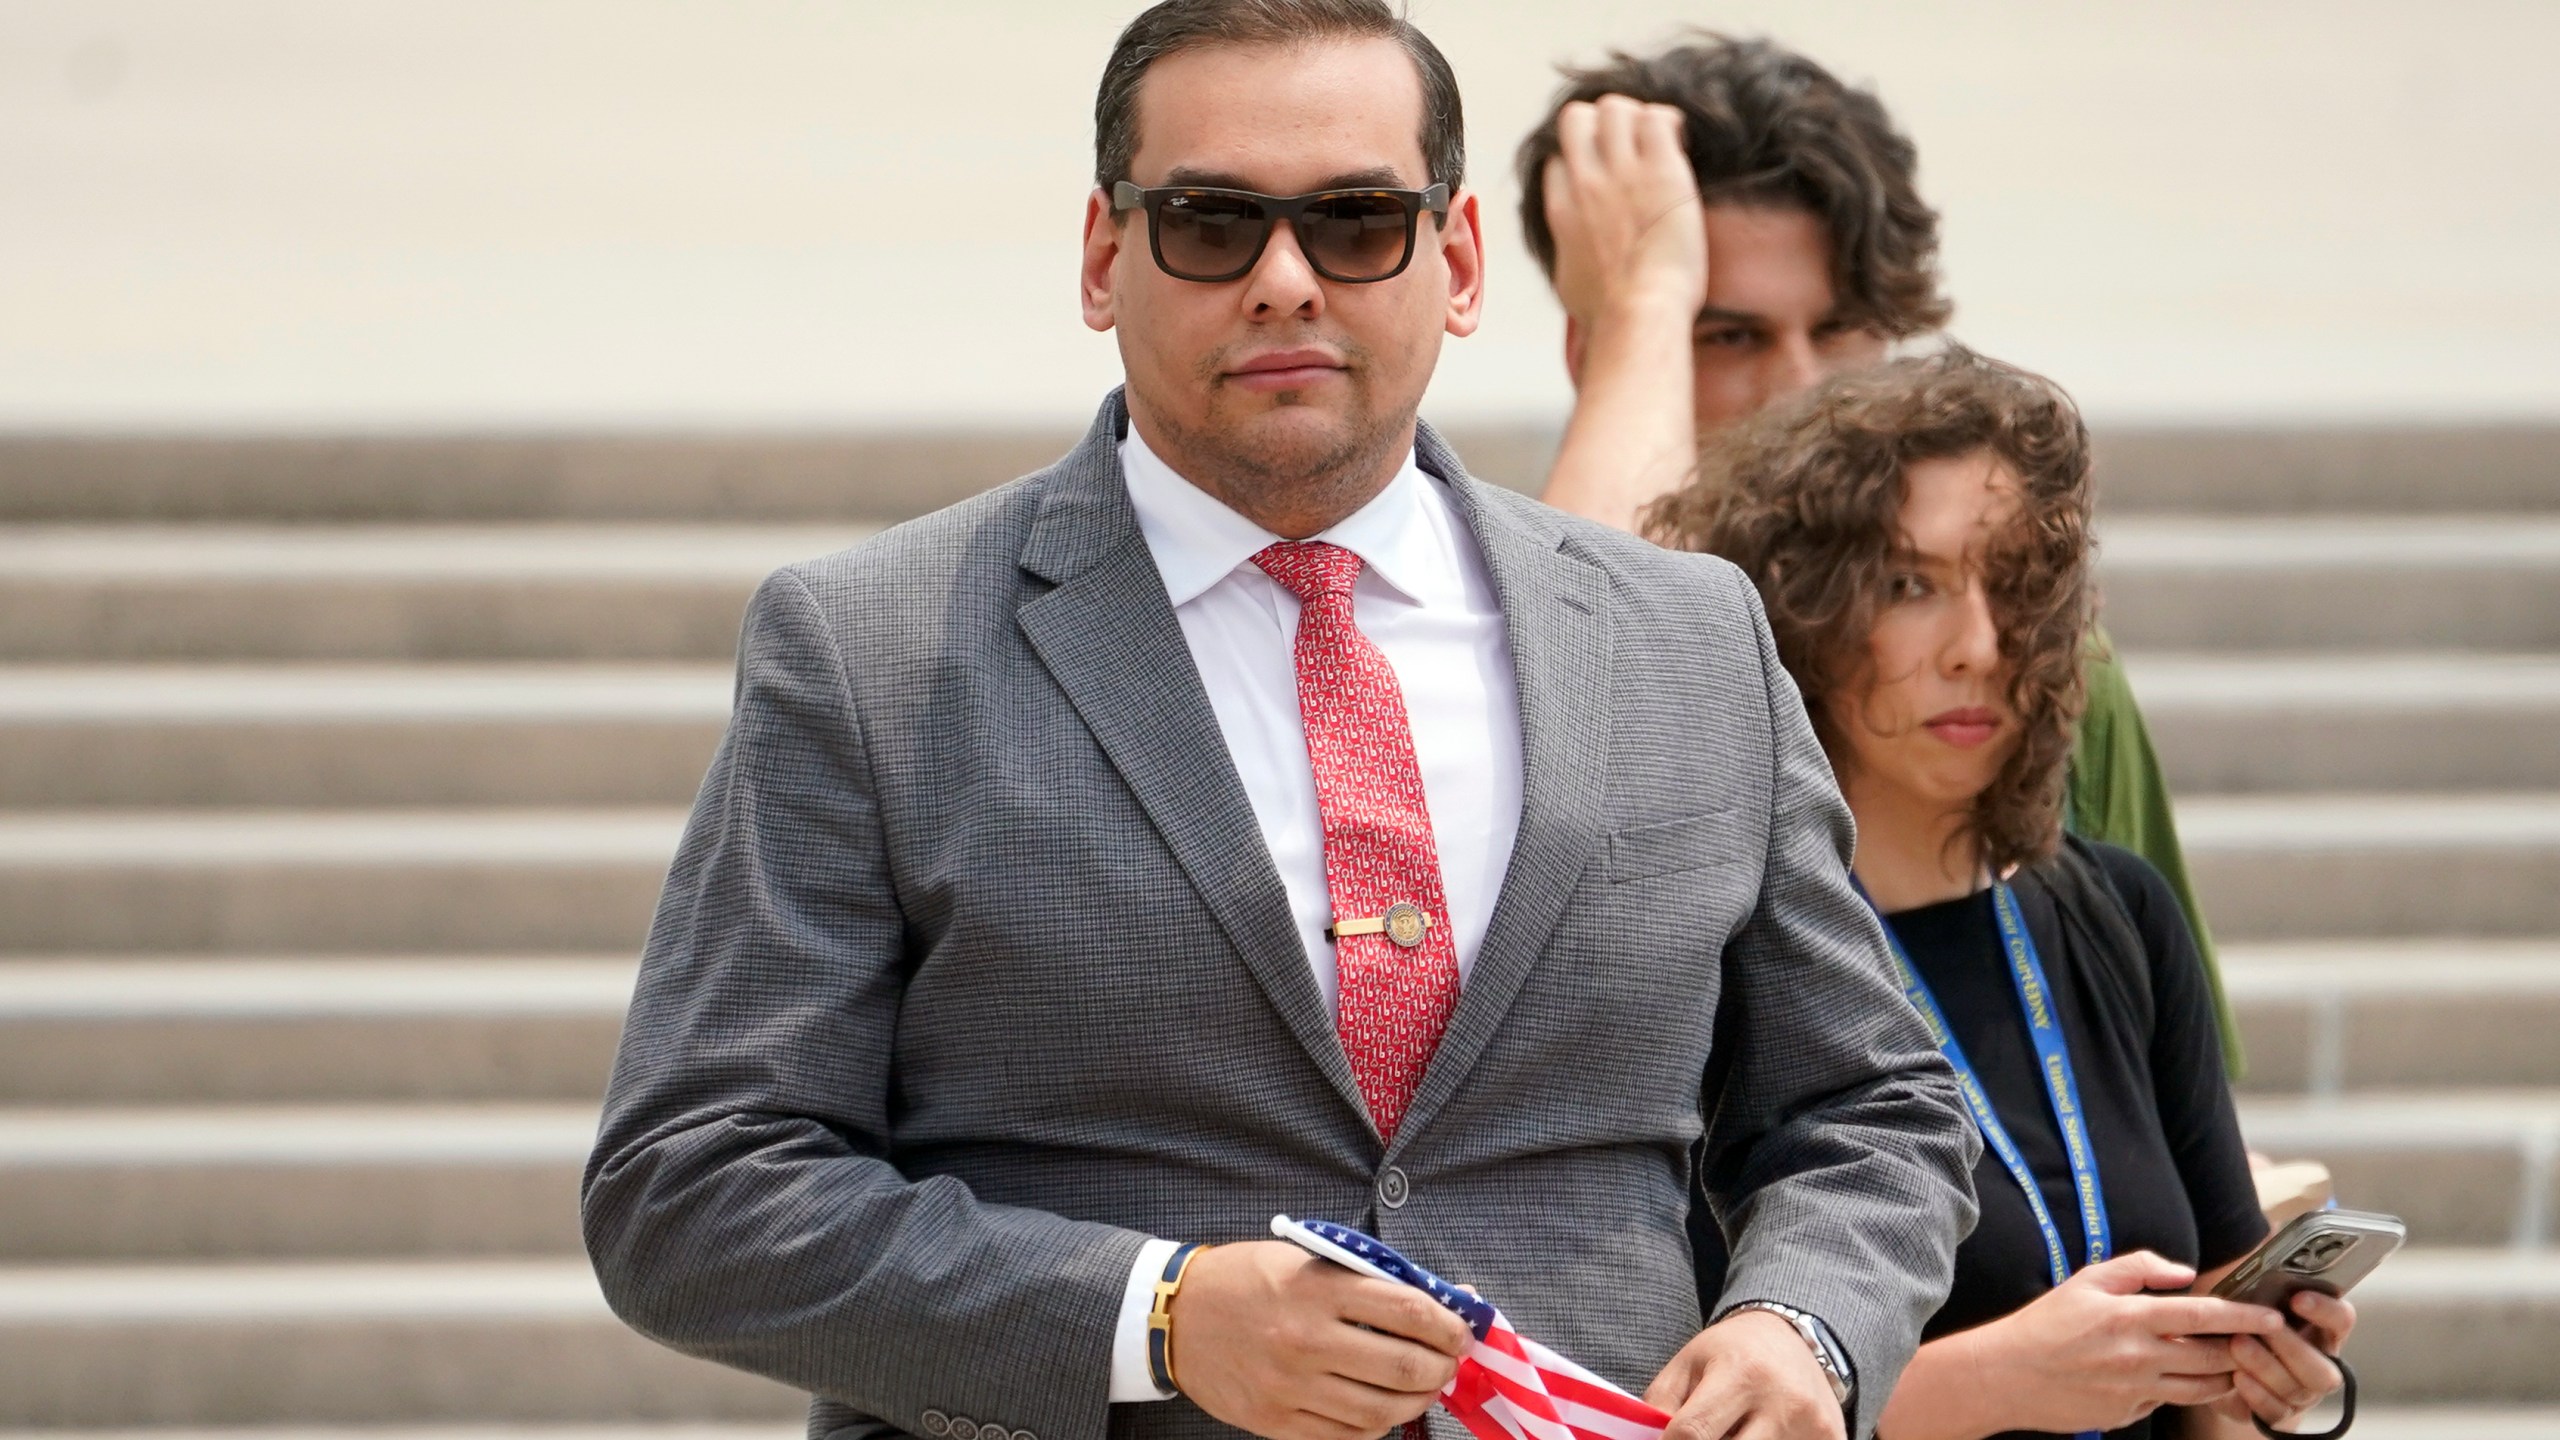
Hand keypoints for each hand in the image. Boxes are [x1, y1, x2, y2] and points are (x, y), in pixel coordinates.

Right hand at [1168, 1241, 1471, 1439]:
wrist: (1175, 1316)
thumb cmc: (1247, 1279)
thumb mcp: (1305, 1258)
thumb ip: (1368, 1279)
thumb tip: (1440, 1298)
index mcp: (1316, 1289)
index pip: (1407, 1311)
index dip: (1448, 1325)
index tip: (1460, 1330)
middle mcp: (1306, 1341)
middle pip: (1404, 1367)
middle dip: (1442, 1367)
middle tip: (1448, 1361)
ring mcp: (1291, 1388)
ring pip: (1381, 1411)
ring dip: (1417, 1401)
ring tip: (1423, 1387)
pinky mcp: (1277, 1423)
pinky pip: (1347, 1436)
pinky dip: (1377, 1425)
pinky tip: (1383, 1408)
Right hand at [1542, 95, 1707, 323]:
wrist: (1638, 313)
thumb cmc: (1608, 313)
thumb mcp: (1568, 284)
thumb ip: (1566, 256)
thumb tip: (1570, 259)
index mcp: (1562, 210)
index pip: (1559, 159)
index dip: (1581, 161)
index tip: (1604, 174)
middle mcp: (1585, 183)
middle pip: (1578, 118)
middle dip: (1602, 122)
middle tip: (1630, 144)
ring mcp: (1621, 173)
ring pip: (1616, 108)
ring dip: (1638, 117)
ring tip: (1660, 141)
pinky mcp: (1661, 170)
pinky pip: (1658, 118)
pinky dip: (1669, 123)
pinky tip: (1681, 143)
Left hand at [1646, 1308, 1844, 1439]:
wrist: (1796, 1339)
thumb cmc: (1731, 1353)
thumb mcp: (1688, 1364)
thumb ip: (1661, 1406)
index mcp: (1740, 1374)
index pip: (1693, 1433)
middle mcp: (1782, 1402)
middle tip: (1706, 1434)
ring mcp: (1812, 1426)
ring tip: (1734, 1432)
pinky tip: (1760, 1436)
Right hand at [1972, 1251, 2287, 1435]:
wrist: (2007, 1375)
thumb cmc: (2045, 1324)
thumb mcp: (2086, 1280)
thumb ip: (2139, 1268)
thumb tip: (2184, 1273)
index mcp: (2131, 1318)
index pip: (2205, 1315)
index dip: (2245, 1316)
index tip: (2273, 1317)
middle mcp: (2140, 1357)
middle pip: (2215, 1357)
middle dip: (2244, 1350)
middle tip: (2258, 1342)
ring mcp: (2136, 1391)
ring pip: (2202, 1388)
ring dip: (2223, 1375)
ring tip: (2227, 1361)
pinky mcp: (2128, 1415)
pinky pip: (2168, 1402)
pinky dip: (2179, 1389)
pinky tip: (2171, 1376)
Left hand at [2209, 1290, 2355, 1432]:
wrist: (2232, 1368)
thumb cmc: (2250, 1325)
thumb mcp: (2257, 1306)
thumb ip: (2267, 1294)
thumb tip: (2258, 1274)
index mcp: (2324, 1333)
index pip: (2341, 1320)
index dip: (2325, 1310)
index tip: (2298, 1297)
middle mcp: (2322, 1366)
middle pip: (2322, 1367)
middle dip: (2292, 1346)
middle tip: (2263, 1327)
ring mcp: (2304, 1395)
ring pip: (2296, 1388)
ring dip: (2266, 1366)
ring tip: (2237, 1344)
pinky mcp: (2281, 1415)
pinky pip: (2275, 1411)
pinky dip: (2256, 1394)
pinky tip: (2237, 1377)